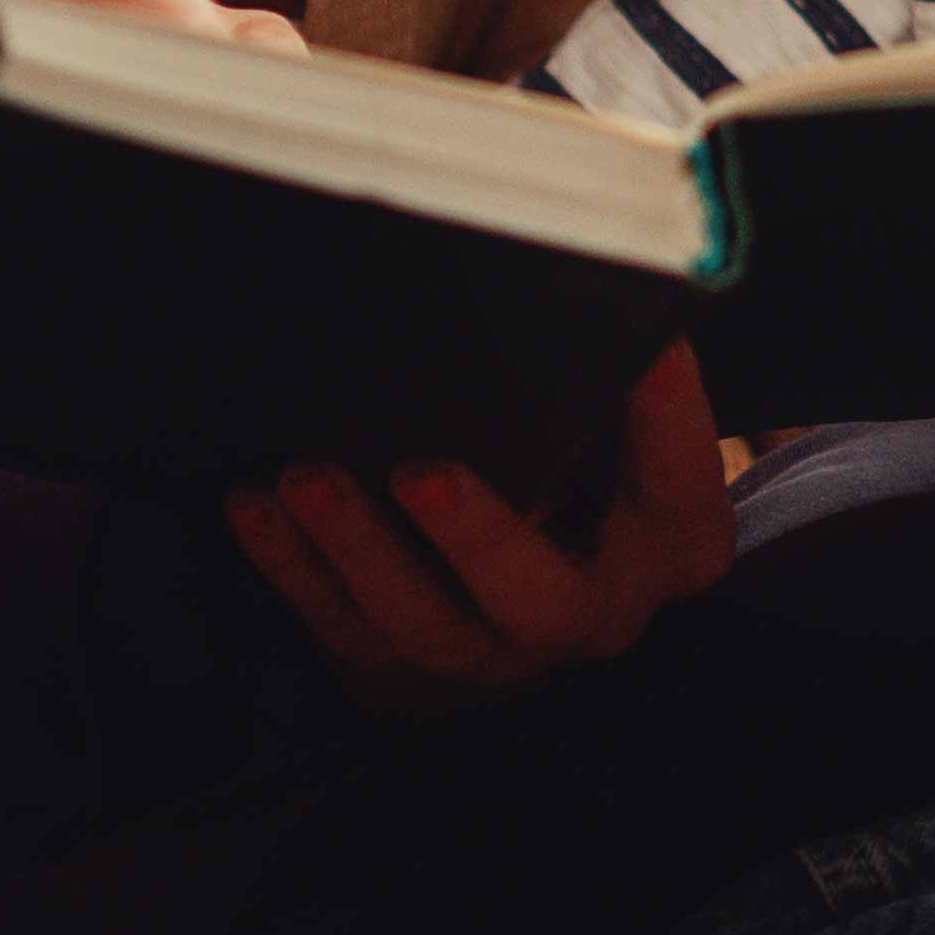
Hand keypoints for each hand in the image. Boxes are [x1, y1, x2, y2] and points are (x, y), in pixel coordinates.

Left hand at [222, 342, 740, 713]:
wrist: (529, 593)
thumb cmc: (592, 473)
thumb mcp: (632, 436)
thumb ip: (620, 376)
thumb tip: (606, 268)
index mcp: (668, 548)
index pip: (680, 486)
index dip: (669, 419)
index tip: (652, 342)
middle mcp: (589, 614)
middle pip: (540, 599)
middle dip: (476, 539)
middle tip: (421, 472)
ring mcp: (493, 654)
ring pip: (422, 623)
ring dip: (357, 551)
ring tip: (306, 478)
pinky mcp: (403, 666)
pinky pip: (339, 625)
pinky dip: (291, 567)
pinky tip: (254, 504)